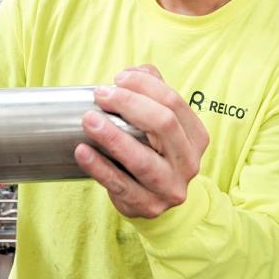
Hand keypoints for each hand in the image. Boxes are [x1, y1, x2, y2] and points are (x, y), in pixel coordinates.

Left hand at [75, 65, 209, 218]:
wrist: (154, 199)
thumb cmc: (154, 153)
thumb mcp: (161, 124)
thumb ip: (152, 93)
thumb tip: (134, 71)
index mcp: (196, 137)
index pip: (174, 102)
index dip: (145, 85)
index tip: (118, 78)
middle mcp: (188, 163)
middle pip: (163, 124)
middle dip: (129, 104)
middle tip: (101, 94)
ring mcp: (170, 188)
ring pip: (142, 159)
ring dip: (112, 136)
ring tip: (88, 119)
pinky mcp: (147, 206)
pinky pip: (120, 185)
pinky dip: (99, 167)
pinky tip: (82, 151)